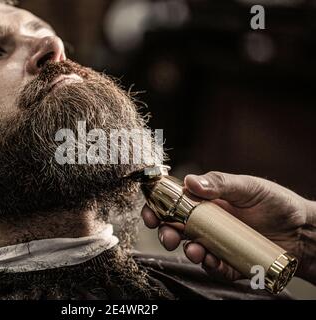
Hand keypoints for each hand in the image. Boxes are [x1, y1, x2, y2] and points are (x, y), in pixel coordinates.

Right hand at [141, 171, 315, 283]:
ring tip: (193, 251)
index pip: (175, 202)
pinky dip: (210, 265)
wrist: (302, 229)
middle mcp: (208, 222)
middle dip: (165, 233)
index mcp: (207, 201)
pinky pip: (215, 266)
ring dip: (187, 251)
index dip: (159, 206)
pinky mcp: (231, 260)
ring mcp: (218, 242)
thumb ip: (220, 183)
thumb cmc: (275, 202)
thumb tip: (190, 181)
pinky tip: (213, 261)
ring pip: (192, 248)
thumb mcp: (248, 187)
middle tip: (166, 236)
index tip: (150, 210)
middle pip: (177, 228)